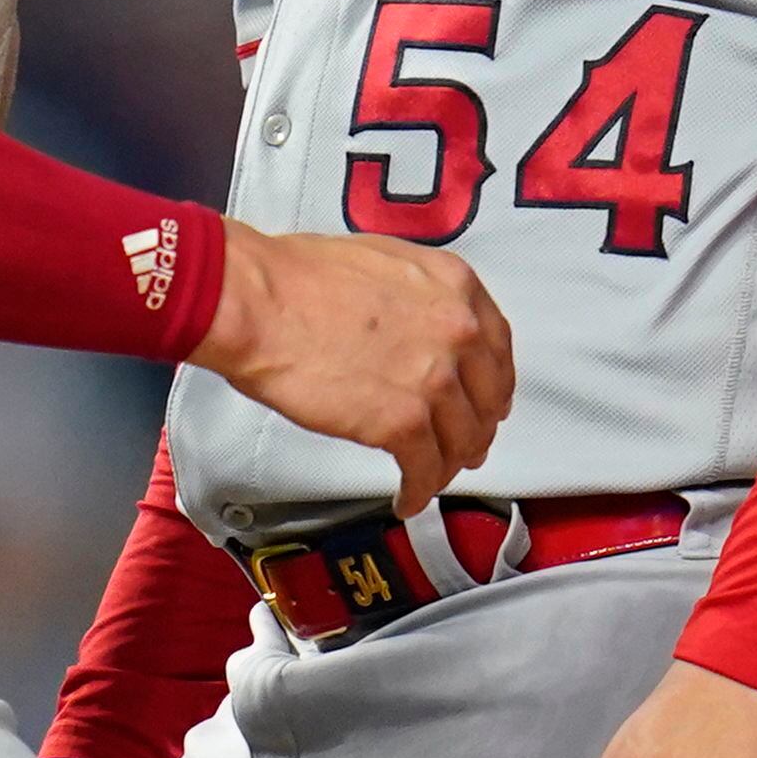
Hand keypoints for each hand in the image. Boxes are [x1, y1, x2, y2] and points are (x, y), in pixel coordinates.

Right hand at [186, 223, 514, 512]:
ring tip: (431, 476)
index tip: (485, 398)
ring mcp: (434, 380)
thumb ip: (418, 295)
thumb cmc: (295, 278)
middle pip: (485, 399)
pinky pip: (425, 470)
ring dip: (448, 465)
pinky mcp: (402, 423)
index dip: (492, 382)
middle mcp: (458, 332)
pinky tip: (406, 496)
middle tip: (464, 445)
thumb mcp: (382, 262)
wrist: (258, 303)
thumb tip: (419, 323)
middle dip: (475, 429)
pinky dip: (418, 489)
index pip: (497, 346)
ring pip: (461, 440)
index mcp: (454, 287)